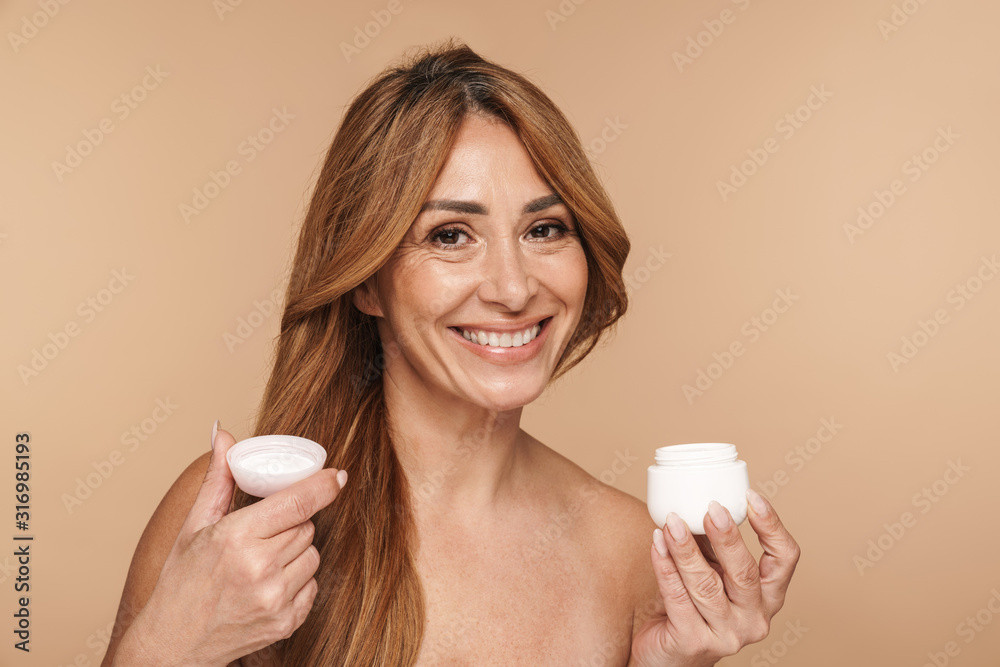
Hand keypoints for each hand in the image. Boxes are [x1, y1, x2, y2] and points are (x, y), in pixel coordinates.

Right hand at [114, 426, 345, 666]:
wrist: (173, 646)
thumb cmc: (181, 583)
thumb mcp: (194, 526)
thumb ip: (218, 478)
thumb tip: (223, 434)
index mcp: (236, 538)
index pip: (297, 503)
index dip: (323, 486)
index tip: (338, 475)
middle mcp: (259, 569)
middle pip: (306, 526)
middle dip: (291, 523)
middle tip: (263, 534)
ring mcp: (275, 599)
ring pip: (314, 555)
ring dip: (296, 552)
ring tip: (262, 562)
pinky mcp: (286, 622)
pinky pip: (313, 585)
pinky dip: (297, 581)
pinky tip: (268, 585)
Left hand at [630, 490, 799, 666]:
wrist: (669, 656)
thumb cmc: (694, 608)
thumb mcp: (714, 574)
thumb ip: (713, 546)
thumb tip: (700, 499)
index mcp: (768, 597)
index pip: (785, 558)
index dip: (772, 525)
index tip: (751, 496)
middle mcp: (755, 619)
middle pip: (744, 573)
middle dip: (726, 537)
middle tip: (710, 508)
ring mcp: (726, 635)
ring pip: (705, 585)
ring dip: (686, 548)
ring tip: (672, 521)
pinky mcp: (694, 643)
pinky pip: (677, 597)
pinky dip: (664, 566)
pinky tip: (657, 543)